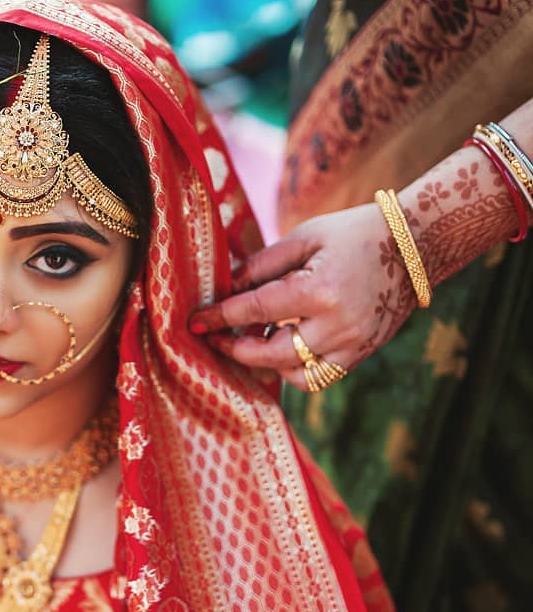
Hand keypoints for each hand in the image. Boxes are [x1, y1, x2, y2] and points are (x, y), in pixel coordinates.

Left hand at [187, 202, 417, 390]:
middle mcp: (337, 326)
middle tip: (215, 338)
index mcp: (319, 291)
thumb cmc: (355, 233)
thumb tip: (224, 288)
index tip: (194, 323)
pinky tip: (283, 346)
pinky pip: (319, 377)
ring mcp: (353, 345)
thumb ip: (261, 266)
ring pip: (295, 375)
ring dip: (267, 362)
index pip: (254, 311)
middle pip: (270, 354)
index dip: (219, 318)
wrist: (417, 244)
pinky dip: (295, 368)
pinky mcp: (363, 354)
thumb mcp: (304, 238)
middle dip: (236, 348)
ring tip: (253, 339)